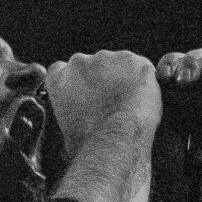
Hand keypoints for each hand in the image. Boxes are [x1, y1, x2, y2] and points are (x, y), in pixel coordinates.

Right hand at [45, 50, 161, 156]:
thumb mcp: (67, 133)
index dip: (75, 80)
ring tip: (129, 103)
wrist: (116, 137)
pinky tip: (142, 98)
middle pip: (90, 64)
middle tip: (112, 100)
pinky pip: (139, 68)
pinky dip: (141, 80)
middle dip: (101, 78)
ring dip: (121, 78)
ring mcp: (106, 58)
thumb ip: (69, 118)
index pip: (60, 69)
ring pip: (116, 64)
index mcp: (59, 79)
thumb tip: (76, 129)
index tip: (85, 91)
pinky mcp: (131, 60)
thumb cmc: (91, 142)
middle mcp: (79, 63)